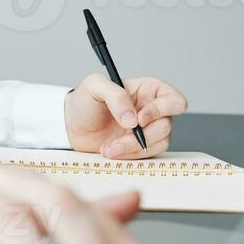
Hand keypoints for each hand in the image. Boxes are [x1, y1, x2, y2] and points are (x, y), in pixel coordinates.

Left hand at [64, 73, 188, 158]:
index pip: (173, 99)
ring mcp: (148, 130)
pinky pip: (148, 155)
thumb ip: (116, 96)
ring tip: (108, 147)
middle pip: (167, 125)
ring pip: (159, 143)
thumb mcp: (94, 86)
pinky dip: (130, 156)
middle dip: (142, 135)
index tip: (139, 119)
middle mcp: (152, 109)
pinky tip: (111, 151)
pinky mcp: (140, 147)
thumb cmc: (83, 101)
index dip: (161, 110)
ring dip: (133, 148)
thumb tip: (133, 119)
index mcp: (148, 90)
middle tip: (119, 137)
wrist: (70, 126)